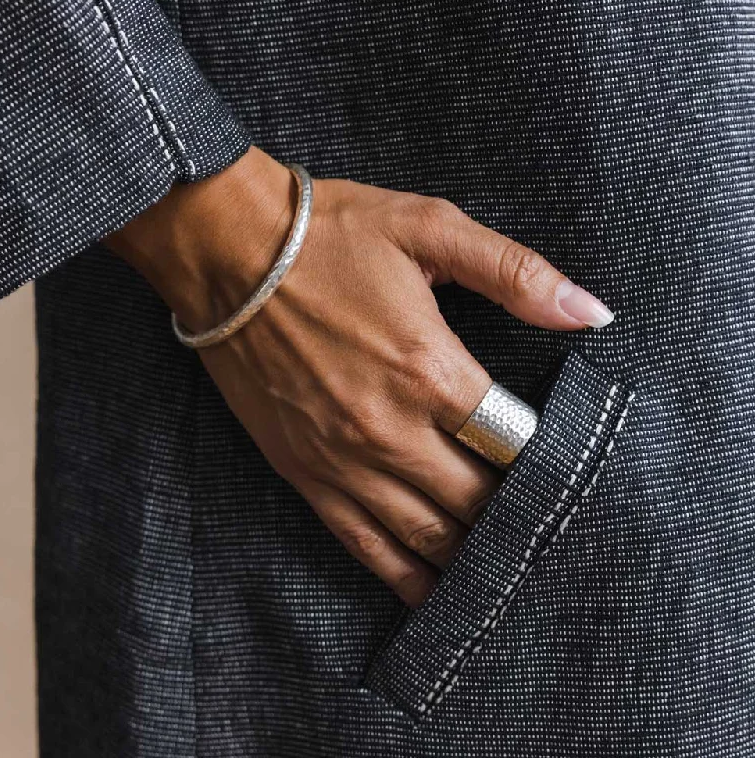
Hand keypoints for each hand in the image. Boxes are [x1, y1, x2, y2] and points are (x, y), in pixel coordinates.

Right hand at [106, 146, 613, 606]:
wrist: (226, 251)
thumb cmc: (328, 235)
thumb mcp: (429, 227)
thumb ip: (515, 272)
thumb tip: (593, 311)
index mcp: (430, 368)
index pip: (512, 443)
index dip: (548, 464)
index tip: (567, 473)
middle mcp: (390, 428)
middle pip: (476, 501)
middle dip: (516, 518)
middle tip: (546, 528)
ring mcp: (344, 459)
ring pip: (426, 536)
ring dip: (470, 557)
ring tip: (505, 570)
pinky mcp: (305, 473)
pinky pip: (364, 543)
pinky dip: (404, 576)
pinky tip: (432, 592)